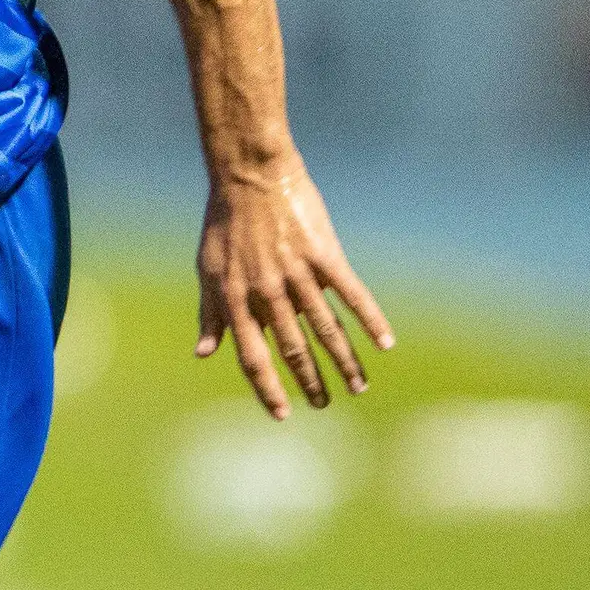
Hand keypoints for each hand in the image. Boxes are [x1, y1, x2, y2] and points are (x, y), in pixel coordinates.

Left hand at [195, 161, 392, 415]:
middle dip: (310, 382)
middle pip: (293, 350)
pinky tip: (385, 344)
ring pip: (326, 330)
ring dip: (344, 362)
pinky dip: (370, 320)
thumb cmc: (225, 224)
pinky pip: (352, 294)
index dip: (268, 389)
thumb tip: (204, 354)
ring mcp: (297, 274)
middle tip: (325, 405)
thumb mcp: (208, 271)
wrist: (250, 176)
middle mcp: (268, 293)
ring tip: (358, 388)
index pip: (253, 357)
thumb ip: (210, 315)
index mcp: (237, 300)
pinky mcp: (324, 254)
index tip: (282, 414)